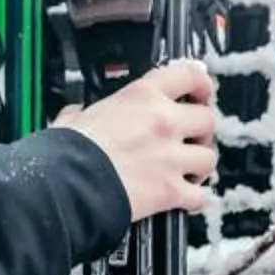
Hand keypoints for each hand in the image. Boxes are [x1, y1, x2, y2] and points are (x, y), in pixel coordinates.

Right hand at [54, 59, 215, 221]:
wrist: (65, 186)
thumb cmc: (67, 152)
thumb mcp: (75, 117)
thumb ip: (85, 113)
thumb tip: (77, 114)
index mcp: (142, 97)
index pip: (190, 75)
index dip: (200, 84)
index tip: (200, 91)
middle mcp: (163, 122)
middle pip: (207, 118)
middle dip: (200, 130)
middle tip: (189, 137)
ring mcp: (171, 158)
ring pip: (209, 157)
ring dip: (200, 164)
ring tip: (187, 169)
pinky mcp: (170, 191)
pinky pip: (200, 196)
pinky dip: (194, 198)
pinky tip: (184, 198)